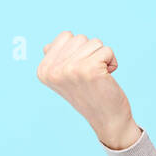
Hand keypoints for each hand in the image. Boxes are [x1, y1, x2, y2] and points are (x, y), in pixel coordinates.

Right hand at [37, 31, 141, 148]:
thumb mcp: (65, 78)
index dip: (78, 51)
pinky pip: (107, 50)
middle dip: (90, 53)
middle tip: (90, 75)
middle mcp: (53, 70)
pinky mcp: (89, 69)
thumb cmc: (89, 94)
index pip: (65, 36)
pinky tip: (107, 78)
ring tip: (98, 77)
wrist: (107, 119)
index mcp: (43, 70)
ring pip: (94, 42)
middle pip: (79, 38)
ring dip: (101, 58)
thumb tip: (48, 46)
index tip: (79, 71)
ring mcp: (70, 69)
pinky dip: (112, 62)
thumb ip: (56, 60)